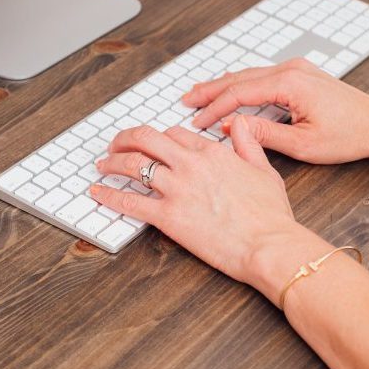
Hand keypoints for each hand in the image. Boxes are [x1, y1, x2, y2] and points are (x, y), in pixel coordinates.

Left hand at [90, 118, 316, 301]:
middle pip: (147, 139)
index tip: (153, 144)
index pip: (176, 134)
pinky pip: (129, 201)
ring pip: (133, 164)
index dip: (160, 137)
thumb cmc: (271, 214)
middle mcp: (191, 165)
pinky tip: (98, 192)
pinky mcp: (168, 217)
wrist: (268, 244)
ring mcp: (177, 189)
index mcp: (213, 153)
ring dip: (112, 161)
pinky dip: (109, 195)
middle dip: (126, 138)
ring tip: (103, 164)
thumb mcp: (265, 170)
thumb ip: (248, 143)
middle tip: (116, 144)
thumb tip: (238, 123)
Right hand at [182, 59, 368, 163]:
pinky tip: (230, 91)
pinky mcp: (301, 74)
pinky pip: (263, 76)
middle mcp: (292, 70)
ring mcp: (297, 69)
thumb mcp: (303, 144)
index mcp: (290, 84)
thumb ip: (264, 134)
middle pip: (240, 77)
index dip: (215, 108)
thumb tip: (232, 127)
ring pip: (250, 74)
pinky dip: (242, 85)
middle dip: (211, 89)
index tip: (198, 121)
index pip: (240, 93)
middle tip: (186, 100)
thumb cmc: (349, 135)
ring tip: (200, 95)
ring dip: (224, 86)